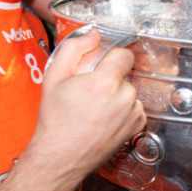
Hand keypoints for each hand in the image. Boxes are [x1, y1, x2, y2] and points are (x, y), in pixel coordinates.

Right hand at [25, 28, 145, 184]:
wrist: (60, 156)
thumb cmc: (56, 120)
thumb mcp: (54, 77)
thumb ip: (74, 48)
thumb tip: (93, 34)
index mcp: (105, 81)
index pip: (124, 54)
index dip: (111, 57)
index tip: (102, 64)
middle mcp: (124, 97)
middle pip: (125, 74)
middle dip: (110, 78)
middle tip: (90, 92)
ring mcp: (133, 113)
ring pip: (129, 91)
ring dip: (117, 95)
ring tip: (96, 108)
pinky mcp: (137, 126)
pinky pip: (134, 107)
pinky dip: (123, 110)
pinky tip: (105, 118)